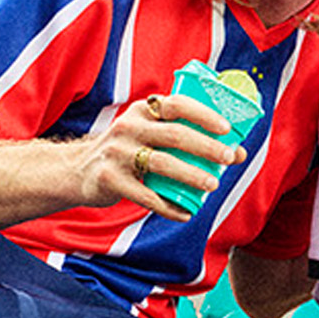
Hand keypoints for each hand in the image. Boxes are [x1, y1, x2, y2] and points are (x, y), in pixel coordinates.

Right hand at [71, 93, 245, 220]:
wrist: (78, 170)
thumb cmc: (129, 150)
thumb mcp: (152, 135)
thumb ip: (189, 139)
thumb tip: (239, 152)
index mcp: (144, 110)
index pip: (177, 104)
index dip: (203, 114)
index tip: (226, 128)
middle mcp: (129, 127)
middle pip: (174, 134)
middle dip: (206, 146)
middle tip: (229, 158)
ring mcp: (117, 153)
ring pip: (161, 163)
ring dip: (191, 175)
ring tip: (212, 185)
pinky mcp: (109, 179)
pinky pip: (145, 195)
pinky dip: (168, 206)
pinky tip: (186, 213)